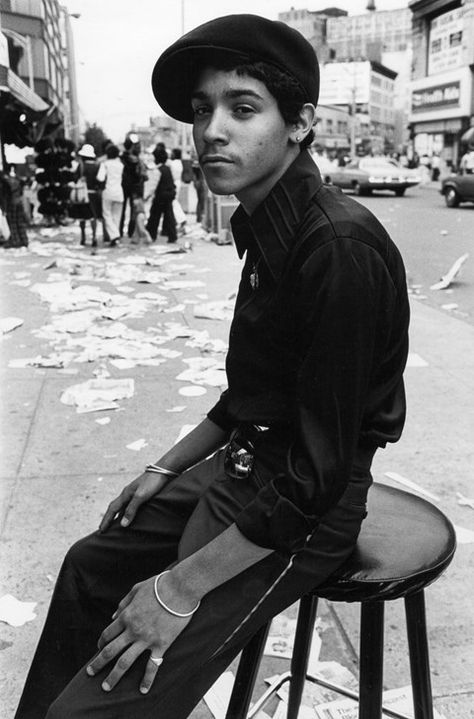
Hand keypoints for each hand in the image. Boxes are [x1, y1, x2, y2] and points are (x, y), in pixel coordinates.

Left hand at [86, 575, 192, 693]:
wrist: (181, 588)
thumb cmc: (160, 585)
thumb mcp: (137, 589)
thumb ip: (124, 602)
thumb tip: (114, 616)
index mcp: (126, 615)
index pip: (108, 634)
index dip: (101, 642)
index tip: (99, 648)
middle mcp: (133, 630)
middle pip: (110, 651)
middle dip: (98, 663)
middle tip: (90, 673)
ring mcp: (146, 639)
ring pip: (125, 662)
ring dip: (114, 676)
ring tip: (106, 687)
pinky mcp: (161, 645)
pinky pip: (152, 666)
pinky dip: (147, 679)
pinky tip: (143, 690)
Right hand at [99, 471, 169, 531]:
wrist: (163, 471)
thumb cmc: (152, 482)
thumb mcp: (141, 496)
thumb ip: (132, 509)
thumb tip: (122, 524)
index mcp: (125, 494)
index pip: (112, 509)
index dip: (106, 520)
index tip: (101, 531)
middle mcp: (127, 493)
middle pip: (114, 507)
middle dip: (109, 518)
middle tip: (103, 529)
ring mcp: (134, 492)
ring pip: (122, 506)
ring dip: (117, 515)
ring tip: (114, 525)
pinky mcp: (141, 493)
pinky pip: (129, 505)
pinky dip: (126, 512)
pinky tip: (130, 515)